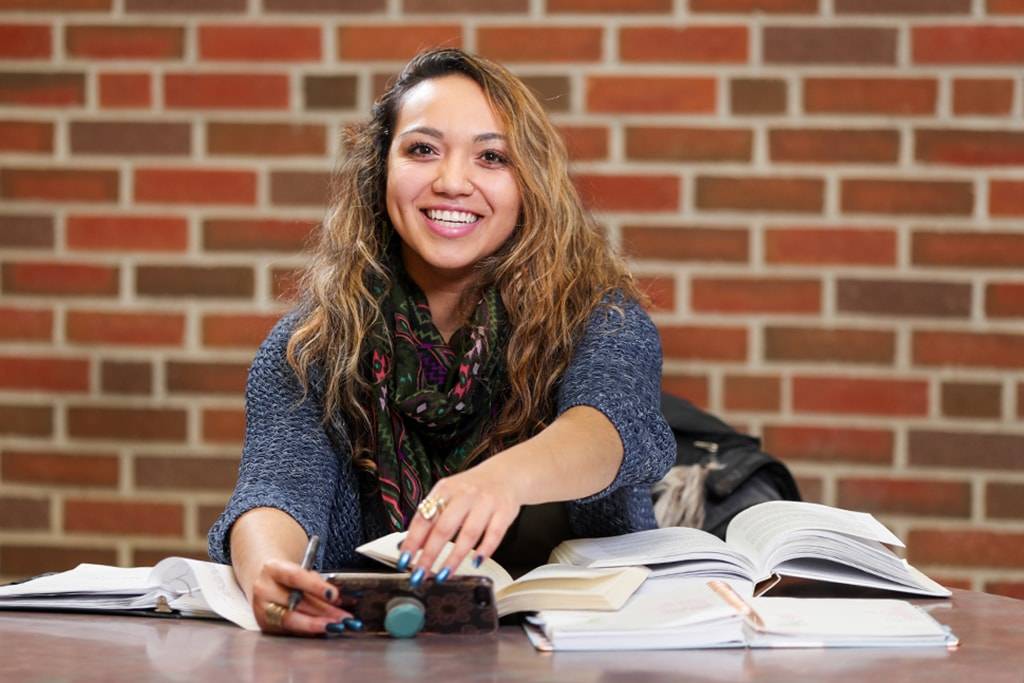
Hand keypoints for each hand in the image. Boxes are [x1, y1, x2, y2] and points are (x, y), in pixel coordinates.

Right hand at [250, 558, 351, 634]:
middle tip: (344, 618)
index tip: (334, 595)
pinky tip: (324, 629)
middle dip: (323, 612)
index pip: (295, 577)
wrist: (265, 582)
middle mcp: (264, 589)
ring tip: (337, 626)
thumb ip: (318, 583)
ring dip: (318, 625)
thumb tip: (338, 599)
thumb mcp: (301, 571)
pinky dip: (310, 631)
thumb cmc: (289, 576)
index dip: (316, 587)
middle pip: (295, 603)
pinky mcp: (266, 625)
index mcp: (273, 569)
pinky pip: (291, 630)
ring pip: (292, 620)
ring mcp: (262, 609)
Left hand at [399, 459, 520, 581]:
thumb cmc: (473, 488)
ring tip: (443, 574)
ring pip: (468, 534)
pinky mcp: (504, 511)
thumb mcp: (448, 495)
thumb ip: (430, 518)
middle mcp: (464, 495)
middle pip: (444, 528)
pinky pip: (494, 534)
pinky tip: (476, 562)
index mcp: (445, 489)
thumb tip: (409, 546)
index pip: (424, 518)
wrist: (505, 473)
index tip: (404, 560)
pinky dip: (485, 550)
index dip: (412, 541)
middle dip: (430, 554)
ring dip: (454, 558)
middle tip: (421, 574)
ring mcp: (485, 503)